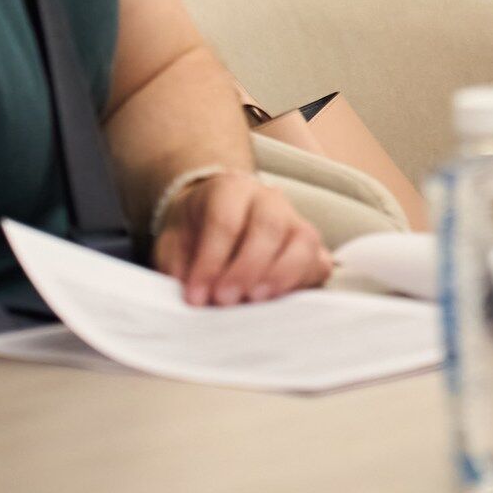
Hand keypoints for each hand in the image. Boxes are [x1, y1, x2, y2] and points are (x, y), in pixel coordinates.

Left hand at [153, 172, 331, 306]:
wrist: (215, 222)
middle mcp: (268, 198)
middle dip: (246, 268)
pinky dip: (302, 283)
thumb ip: (178, 267)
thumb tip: (193, 298)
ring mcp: (295, 220)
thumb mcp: (174, 245)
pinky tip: (279, 304)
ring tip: (255, 301)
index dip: (210, 261)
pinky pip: (319, 262)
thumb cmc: (194, 235)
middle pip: (269, 226)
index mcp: (229, 189)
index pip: (225, 220)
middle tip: (224, 300)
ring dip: (280, 275)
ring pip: (302, 241)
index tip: (194, 296)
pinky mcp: (311, 247)